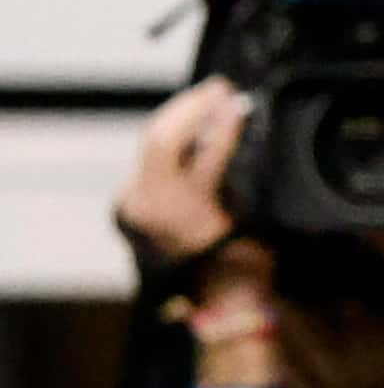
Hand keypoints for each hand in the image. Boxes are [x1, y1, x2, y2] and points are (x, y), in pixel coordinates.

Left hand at [115, 76, 248, 266]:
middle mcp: (143, 202)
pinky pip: (157, 160)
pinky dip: (181, 138)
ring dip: (184, 119)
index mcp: (165, 207)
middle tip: (218, 89)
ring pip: (154, 147)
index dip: (201, 116)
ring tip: (212, 99)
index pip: (171, 144)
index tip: (227, 97)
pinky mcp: (141, 202)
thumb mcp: (241, 210)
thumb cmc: (238, 260)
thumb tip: (231, 115)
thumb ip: (228, 161)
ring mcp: (138, 202)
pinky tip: (200, 124)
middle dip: (188, 109)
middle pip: (156, 139)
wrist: (219, 298)